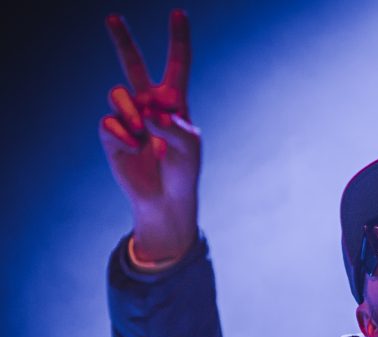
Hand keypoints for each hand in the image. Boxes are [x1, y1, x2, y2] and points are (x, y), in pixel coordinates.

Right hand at [99, 9, 199, 261]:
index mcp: (175, 102)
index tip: (178, 13)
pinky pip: (110, 122)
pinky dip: (124, 135)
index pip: (177, 65)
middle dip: (123, 41)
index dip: (178, 39)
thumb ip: (172, 126)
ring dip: (132, 114)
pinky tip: (134, 148)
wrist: (166, 199)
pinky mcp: (112, 134)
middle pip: (134, 66)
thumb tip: (149, 112)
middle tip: (112, 16)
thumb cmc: (184, 171)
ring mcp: (129, 118)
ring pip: (119, 95)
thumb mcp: (188, 147)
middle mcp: (149, 104)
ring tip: (143, 135)